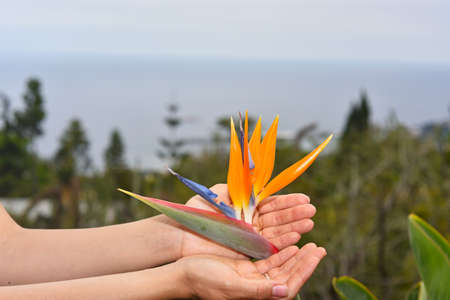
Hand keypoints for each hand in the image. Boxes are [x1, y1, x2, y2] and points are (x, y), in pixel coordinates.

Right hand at [178, 243, 325, 299]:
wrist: (184, 274)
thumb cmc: (204, 281)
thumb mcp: (232, 285)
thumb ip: (258, 290)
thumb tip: (285, 292)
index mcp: (258, 296)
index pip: (289, 285)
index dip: (304, 270)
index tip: (316, 253)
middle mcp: (258, 288)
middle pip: (288, 275)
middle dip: (305, 262)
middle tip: (319, 248)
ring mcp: (253, 278)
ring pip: (280, 267)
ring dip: (295, 256)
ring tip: (310, 244)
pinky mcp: (246, 269)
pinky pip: (268, 261)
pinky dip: (280, 252)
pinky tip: (289, 244)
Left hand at [181, 184, 315, 258]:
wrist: (181, 233)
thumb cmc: (196, 212)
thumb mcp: (217, 194)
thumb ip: (236, 188)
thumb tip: (254, 178)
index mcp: (244, 209)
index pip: (271, 205)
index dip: (287, 202)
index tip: (304, 199)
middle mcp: (250, 224)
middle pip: (277, 218)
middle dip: (295, 214)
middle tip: (312, 210)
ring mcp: (249, 239)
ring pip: (275, 232)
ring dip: (293, 227)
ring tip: (309, 221)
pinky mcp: (245, 252)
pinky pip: (267, 247)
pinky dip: (282, 242)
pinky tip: (297, 237)